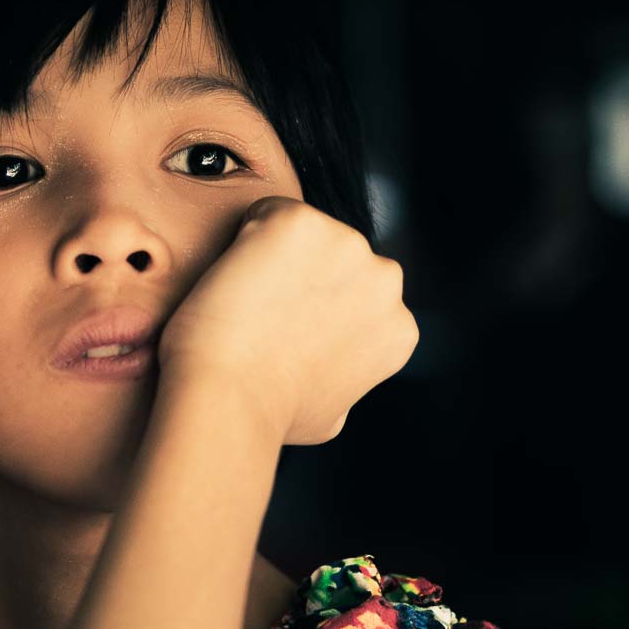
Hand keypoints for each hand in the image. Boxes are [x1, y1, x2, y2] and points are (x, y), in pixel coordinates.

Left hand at [156, 195, 418, 445]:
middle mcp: (385, 280)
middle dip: (304, 274)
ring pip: (305, 232)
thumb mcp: (332, 414)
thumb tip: (338, 382)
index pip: (358, 297)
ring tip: (244, 300)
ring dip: (274, 254)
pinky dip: (243, 236)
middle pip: (338, 258)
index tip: (284, 331)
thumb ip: (346, 380)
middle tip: (261, 312)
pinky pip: (265, 212)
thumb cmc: (270, 416)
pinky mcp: (300, 221)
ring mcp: (346, 245)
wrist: (231, 398)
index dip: (315, 310)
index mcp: (398, 328)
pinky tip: (231, 277)